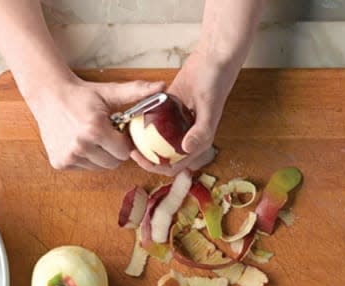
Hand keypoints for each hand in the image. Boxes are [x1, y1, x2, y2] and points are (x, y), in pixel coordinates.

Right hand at [28, 76, 164, 169]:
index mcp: (95, 129)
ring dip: (100, 155)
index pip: (124, 152)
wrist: (48, 94)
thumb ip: (137, 91)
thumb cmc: (82, 94)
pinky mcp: (59, 163)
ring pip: (99, 167)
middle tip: (105, 134)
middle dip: (113, 150)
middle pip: (113, 163)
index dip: (124, 141)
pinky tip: (79, 142)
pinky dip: (86, 159)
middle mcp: (80, 145)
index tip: (117, 130)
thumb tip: (163, 86)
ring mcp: (69, 156)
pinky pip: (84, 168)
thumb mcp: (110, 92)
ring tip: (92, 137)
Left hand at [131, 51, 240, 175]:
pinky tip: (134, 118)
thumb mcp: (209, 107)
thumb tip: (187, 148)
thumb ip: (202, 131)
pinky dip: (146, 122)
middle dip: (147, 157)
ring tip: (129, 137)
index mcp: (199, 140)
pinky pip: (157, 120)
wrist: (213, 58)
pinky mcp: (172, 108)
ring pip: (159, 140)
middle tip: (130, 149)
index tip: (140, 158)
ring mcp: (179, 122)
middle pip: (165, 156)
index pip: (177, 165)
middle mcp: (188, 134)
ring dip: (146, 142)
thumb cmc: (215, 82)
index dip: (157, 167)